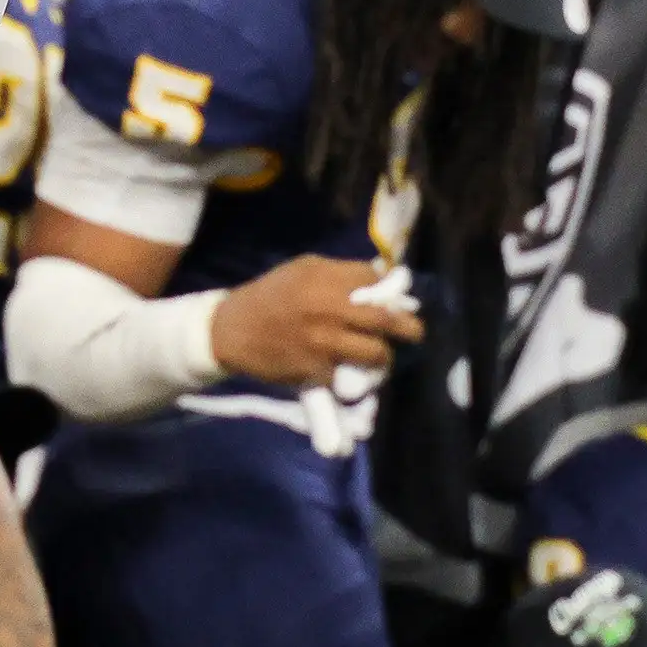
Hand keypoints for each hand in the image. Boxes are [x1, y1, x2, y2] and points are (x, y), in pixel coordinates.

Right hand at [210, 255, 421, 387]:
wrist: (231, 331)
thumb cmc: (269, 297)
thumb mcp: (301, 270)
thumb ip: (339, 274)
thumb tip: (380, 278)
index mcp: (324, 278)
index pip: (374, 281)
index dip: (389, 291)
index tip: (395, 299)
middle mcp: (328, 309)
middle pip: (386, 319)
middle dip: (409, 327)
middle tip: (415, 332)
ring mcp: (323, 343)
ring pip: (376, 353)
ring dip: (383, 356)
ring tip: (379, 356)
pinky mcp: (315, 371)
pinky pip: (349, 376)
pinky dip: (352, 375)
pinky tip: (347, 371)